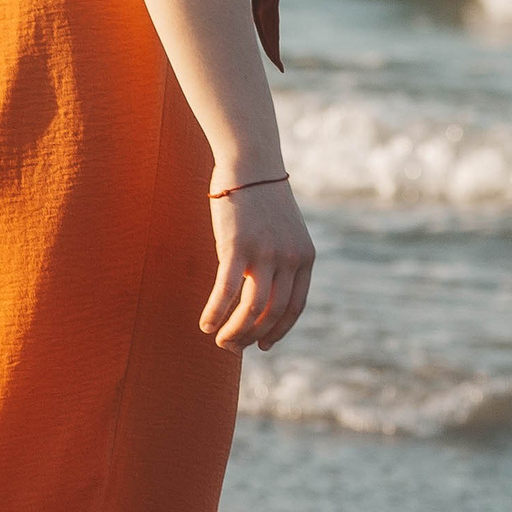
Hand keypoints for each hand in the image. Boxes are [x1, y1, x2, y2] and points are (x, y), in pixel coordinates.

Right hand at [200, 180, 315, 350]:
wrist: (250, 163)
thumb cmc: (261, 198)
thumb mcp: (282, 232)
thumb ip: (279, 261)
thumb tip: (259, 294)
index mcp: (305, 257)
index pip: (294, 307)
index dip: (278, 331)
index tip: (263, 345)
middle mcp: (290, 258)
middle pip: (273, 312)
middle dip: (252, 336)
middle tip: (233, 348)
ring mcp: (265, 253)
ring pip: (252, 308)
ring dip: (235, 331)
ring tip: (220, 341)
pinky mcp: (238, 247)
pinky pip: (226, 291)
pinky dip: (215, 312)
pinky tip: (206, 324)